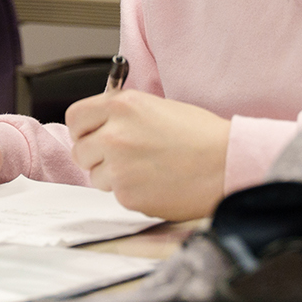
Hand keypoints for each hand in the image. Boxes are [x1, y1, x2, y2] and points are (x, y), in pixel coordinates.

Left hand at [65, 90, 230, 220]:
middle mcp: (114, 135)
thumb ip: (122, 114)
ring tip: (146, 170)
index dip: (84, 129)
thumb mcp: (156, 106)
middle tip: (122, 157)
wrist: (226, 162)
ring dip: (113, 176)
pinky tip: (155, 183)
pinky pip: (116, 195)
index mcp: (121, 106)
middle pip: (81, 150)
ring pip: (96, 176)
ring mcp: (119, 168)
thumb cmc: (200, 134)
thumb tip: (99, 124)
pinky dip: (131, 192)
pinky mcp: (128, 195)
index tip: (92, 135)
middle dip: (96, 155)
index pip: (76, 118)